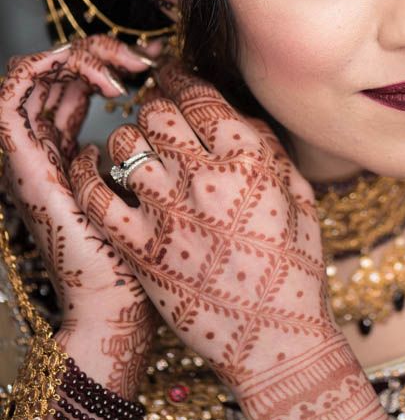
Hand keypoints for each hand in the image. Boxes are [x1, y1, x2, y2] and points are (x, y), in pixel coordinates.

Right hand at [0, 36, 157, 394]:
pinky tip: (100, 81)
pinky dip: (42, 69)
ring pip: (34, 74)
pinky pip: (9, 99)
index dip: (114, 60)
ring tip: (126, 70)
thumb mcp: (179, 196)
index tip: (161, 58)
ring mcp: (35, 157)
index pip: (83, 85)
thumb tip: (212, 109)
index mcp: (84, 157)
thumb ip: (180, 156)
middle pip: (60, 73)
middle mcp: (53, 152)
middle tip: (144, 60)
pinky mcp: (25, 165)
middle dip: (100, 50)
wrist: (125, 313)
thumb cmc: (158, 264)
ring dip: (78, 54)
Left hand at [70, 58, 333, 385]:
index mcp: (248, 159)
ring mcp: (168, 212)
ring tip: (134, 151)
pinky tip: (94, 173)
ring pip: (124, 145)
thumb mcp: (300, 196)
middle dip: (153, 107)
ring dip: (126, 141)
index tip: (172, 79)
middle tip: (154, 114)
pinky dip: (90, 176)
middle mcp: (205, 177)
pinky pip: (97, 195)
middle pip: (156, 113)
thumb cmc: (293, 269)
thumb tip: (235, 116)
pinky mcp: (140, 248)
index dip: (180, 80)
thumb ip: (267, 149)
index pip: (199, 96)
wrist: (273, 340)